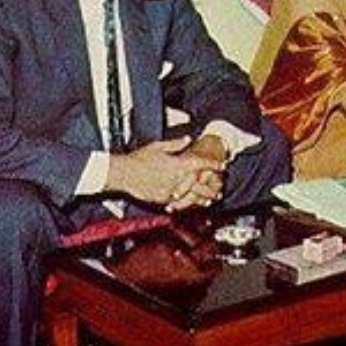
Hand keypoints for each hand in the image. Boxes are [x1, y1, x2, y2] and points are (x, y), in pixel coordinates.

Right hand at [107, 136, 224, 207]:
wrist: (123, 174)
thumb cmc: (138, 159)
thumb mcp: (158, 147)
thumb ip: (175, 144)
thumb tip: (187, 139)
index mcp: (178, 164)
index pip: (201, 164)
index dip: (214, 164)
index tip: (222, 166)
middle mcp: (177, 179)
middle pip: (201, 186)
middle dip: (212, 189)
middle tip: (219, 191)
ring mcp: (170, 191)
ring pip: (191, 198)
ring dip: (201, 200)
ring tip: (208, 201)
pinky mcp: (162, 199)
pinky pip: (177, 203)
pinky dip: (185, 204)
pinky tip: (188, 205)